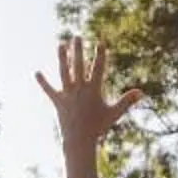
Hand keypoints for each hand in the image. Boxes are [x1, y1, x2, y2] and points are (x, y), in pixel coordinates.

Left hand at [36, 33, 142, 148]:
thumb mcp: (114, 113)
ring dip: (62, 58)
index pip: (98, 68)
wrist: (80, 140)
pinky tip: (36, 73)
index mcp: (93, 90)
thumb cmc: (99, 127)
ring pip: (64, 73)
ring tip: (60, 44)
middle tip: (77, 36)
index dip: (100, 55)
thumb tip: (141, 92)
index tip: (100, 42)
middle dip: (78, 50)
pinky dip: (43, 82)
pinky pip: (49, 90)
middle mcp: (79, 89)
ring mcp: (67, 94)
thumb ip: (127, 101)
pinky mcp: (58, 102)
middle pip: (79, 65)